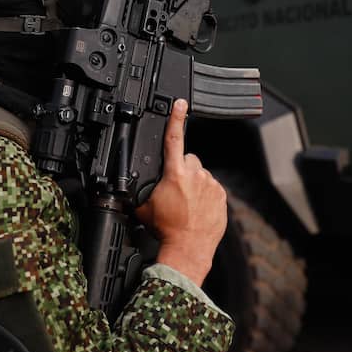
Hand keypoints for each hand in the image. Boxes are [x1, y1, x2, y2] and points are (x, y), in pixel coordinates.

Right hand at [135, 98, 227, 285]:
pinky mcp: (221, 195)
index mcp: (174, 173)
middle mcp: (195, 175)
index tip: (180, 103)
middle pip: (187, 160)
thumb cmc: (166, 229)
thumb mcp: (144, 206)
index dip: (176, 118)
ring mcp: (210, 184)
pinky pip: (211, 187)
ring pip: (200, 174)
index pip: (174, 138)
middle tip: (175, 190)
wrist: (189, 248)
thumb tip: (130, 184)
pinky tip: (197, 209)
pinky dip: (205, 194)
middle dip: (182, 169)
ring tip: (187, 203)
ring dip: (194, 184)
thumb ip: (141, 188)